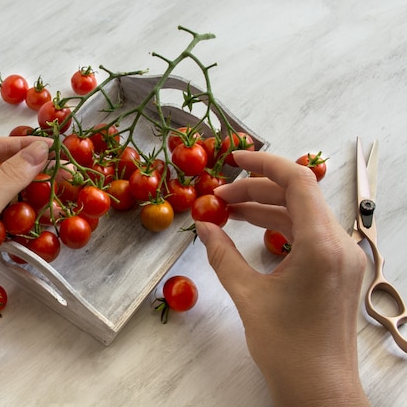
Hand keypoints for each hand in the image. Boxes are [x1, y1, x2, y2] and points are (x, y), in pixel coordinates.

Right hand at [195, 150, 369, 406]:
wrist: (319, 388)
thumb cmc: (286, 346)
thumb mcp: (247, 295)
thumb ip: (222, 254)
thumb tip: (203, 226)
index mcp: (321, 245)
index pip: (297, 182)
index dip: (263, 164)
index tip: (233, 160)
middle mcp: (339, 245)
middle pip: (298, 196)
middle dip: (256, 191)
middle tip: (219, 198)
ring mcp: (342, 258)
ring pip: (302, 215)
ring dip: (266, 209)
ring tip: (228, 211)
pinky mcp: (338, 270)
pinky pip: (308, 235)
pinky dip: (280, 227)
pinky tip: (252, 231)